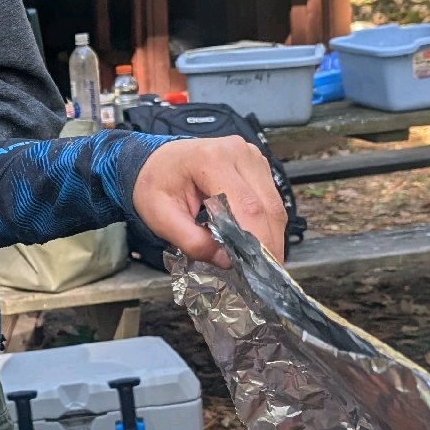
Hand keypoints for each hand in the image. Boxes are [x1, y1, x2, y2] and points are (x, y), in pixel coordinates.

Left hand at [130, 136, 286, 268]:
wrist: (156, 161)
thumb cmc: (155, 184)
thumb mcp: (161, 217)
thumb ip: (192, 242)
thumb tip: (227, 261)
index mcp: (211, 159)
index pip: (246, 205)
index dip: (257, 240)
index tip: (259, 271)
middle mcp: (238, 152)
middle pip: (266, 206)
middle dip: (267, 245)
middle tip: (265, 278)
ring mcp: (252, 157)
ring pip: (274, 205)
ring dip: (270, 237)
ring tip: (261, 265)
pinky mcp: (258, 166)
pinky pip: (271, 200)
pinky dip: (266, 225)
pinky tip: (257, 244)